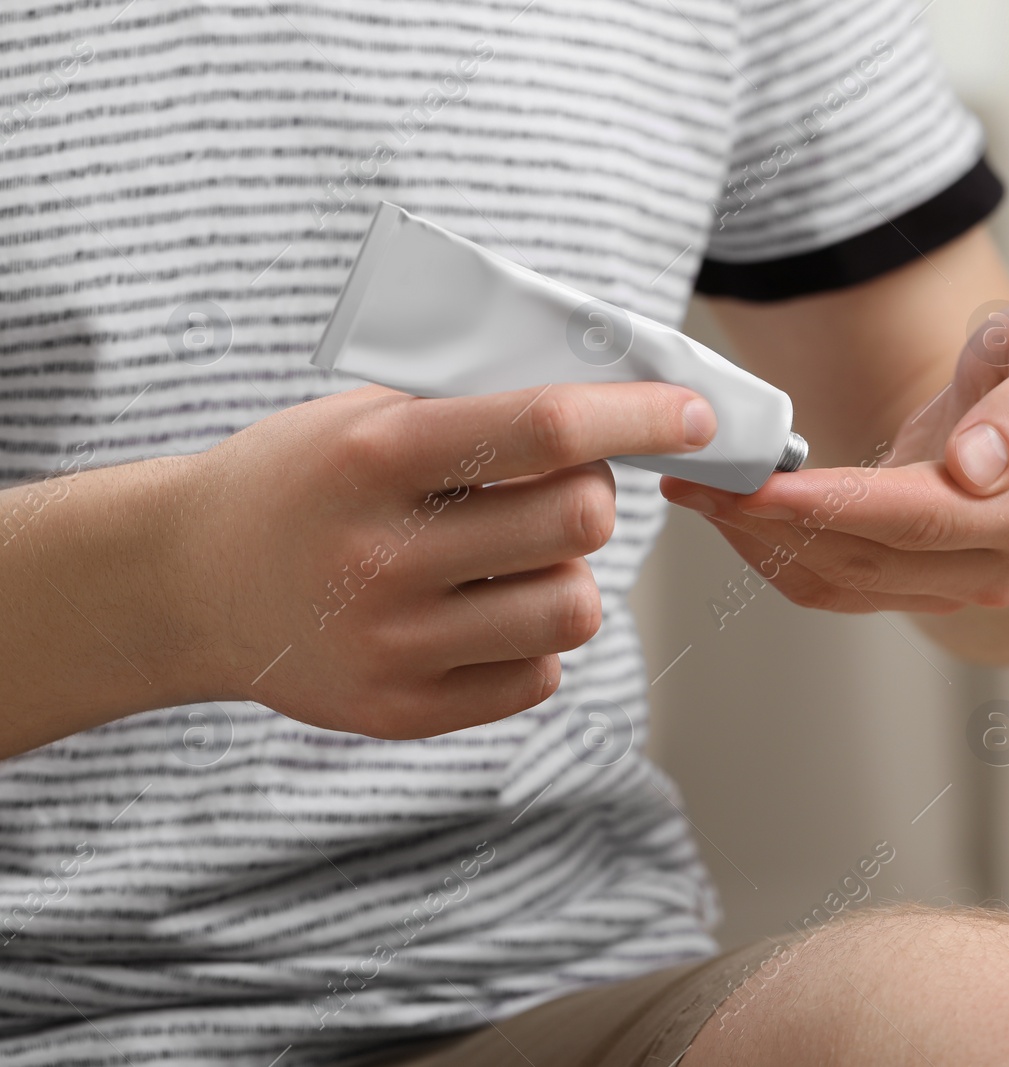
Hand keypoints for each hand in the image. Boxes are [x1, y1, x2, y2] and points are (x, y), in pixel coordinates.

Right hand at [178, 382, 714, 737]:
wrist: (186, 582)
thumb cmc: (297, 480)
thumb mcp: (364, 415)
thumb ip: (478, 411)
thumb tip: (616, 401)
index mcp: (376, 457)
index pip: (546, 428)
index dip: (639, 417)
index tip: (693, 415)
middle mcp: (382, 555)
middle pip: (580, 523)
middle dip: (594, 497)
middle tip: (562, 489)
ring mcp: (390, 644)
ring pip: (574, 608)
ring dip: (570, 574)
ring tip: (518, 558)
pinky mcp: (400, 710)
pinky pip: (537, 675)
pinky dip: (533, 638)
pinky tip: (485, 611)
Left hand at [660, 298, 1008, 615]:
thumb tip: (976, 470)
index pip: (922, 517)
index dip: (834, 506)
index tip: (761, 485)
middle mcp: (1000, 565)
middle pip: (868, 559)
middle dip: (772, 521)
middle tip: (698, 478)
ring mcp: (960, 585)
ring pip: (841, 581)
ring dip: (761, 542)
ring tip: (698, 491)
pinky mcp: (921, 587)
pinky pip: (837, 585)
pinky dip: (778, 555)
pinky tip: (735, 515)